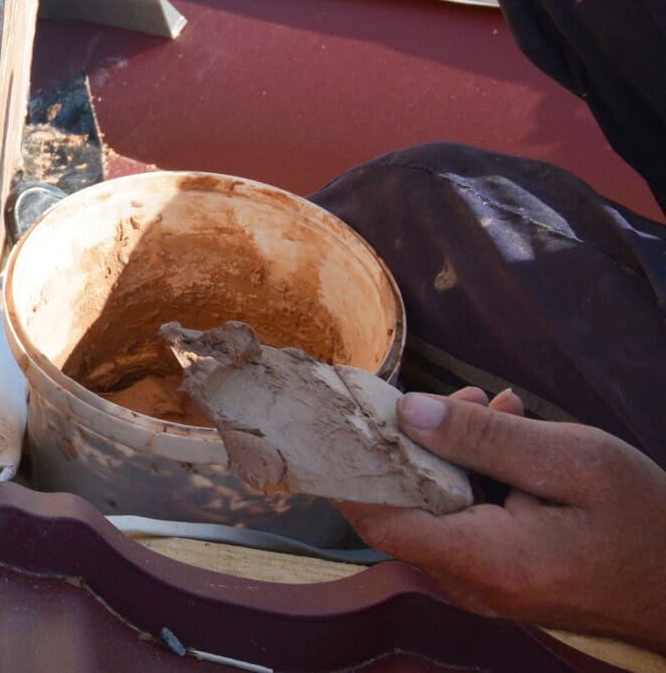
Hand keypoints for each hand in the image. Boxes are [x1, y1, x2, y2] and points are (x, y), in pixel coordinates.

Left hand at [339, 387, 665, 648]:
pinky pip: (463, 523)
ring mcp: (488, 587)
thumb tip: (408, 413)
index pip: (378, 519)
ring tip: (495, 406)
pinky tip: (510, 438)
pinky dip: (474, 478)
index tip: (348, 413)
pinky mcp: (503, 580)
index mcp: (487, 560)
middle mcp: (475, 584)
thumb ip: (485, 437)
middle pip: (403, 510)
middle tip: (463, 396)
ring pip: (434, 510)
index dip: (352, 465)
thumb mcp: (573, 461)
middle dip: (417, 442)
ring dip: (451, 453)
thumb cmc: (647, 524)